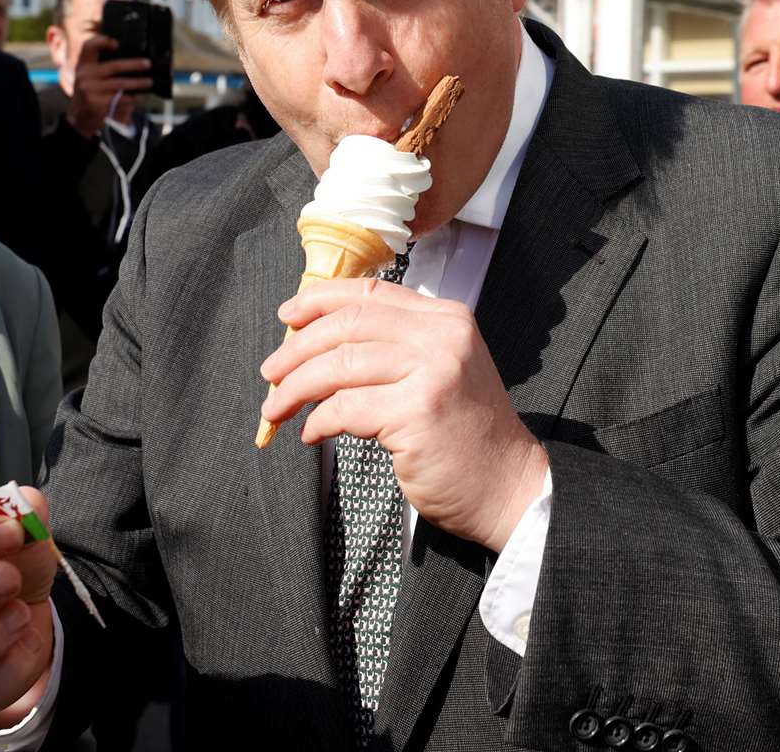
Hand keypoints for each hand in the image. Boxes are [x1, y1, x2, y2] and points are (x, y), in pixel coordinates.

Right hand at [66, 35, 153, 138]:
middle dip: (134, 65)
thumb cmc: (89, 93)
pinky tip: (137, 97)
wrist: (79, 118)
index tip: (117, 44)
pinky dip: (131, 98)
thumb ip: (101, 67)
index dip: (102, 41)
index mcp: (83, 65)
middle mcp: (84, 75)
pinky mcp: (96, 103)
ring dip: (138, 83)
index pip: (88, 46)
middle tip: (148, 64)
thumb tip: (132, 61)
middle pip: (114, 65)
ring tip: (149, 82)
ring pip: (120, 84)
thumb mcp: (88, 77)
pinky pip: (119, 99)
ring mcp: (90, 89)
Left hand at [259, 278, 547, 552]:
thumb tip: (317, 340)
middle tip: (270, 371)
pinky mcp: (417, 413)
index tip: (287, 316)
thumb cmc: (466, 435)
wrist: (509, 486)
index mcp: (445, 319)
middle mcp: (441, 337)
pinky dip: (318, 421)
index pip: (369, 292)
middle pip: (346, 325)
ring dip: (296, 388)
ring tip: (277, 407)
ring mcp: (431, 373)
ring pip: (339, 365)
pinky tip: (312, 432)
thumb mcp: (440, 370)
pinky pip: (345, 409)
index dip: (319, 300)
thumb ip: (395, 346)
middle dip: (296, 348)